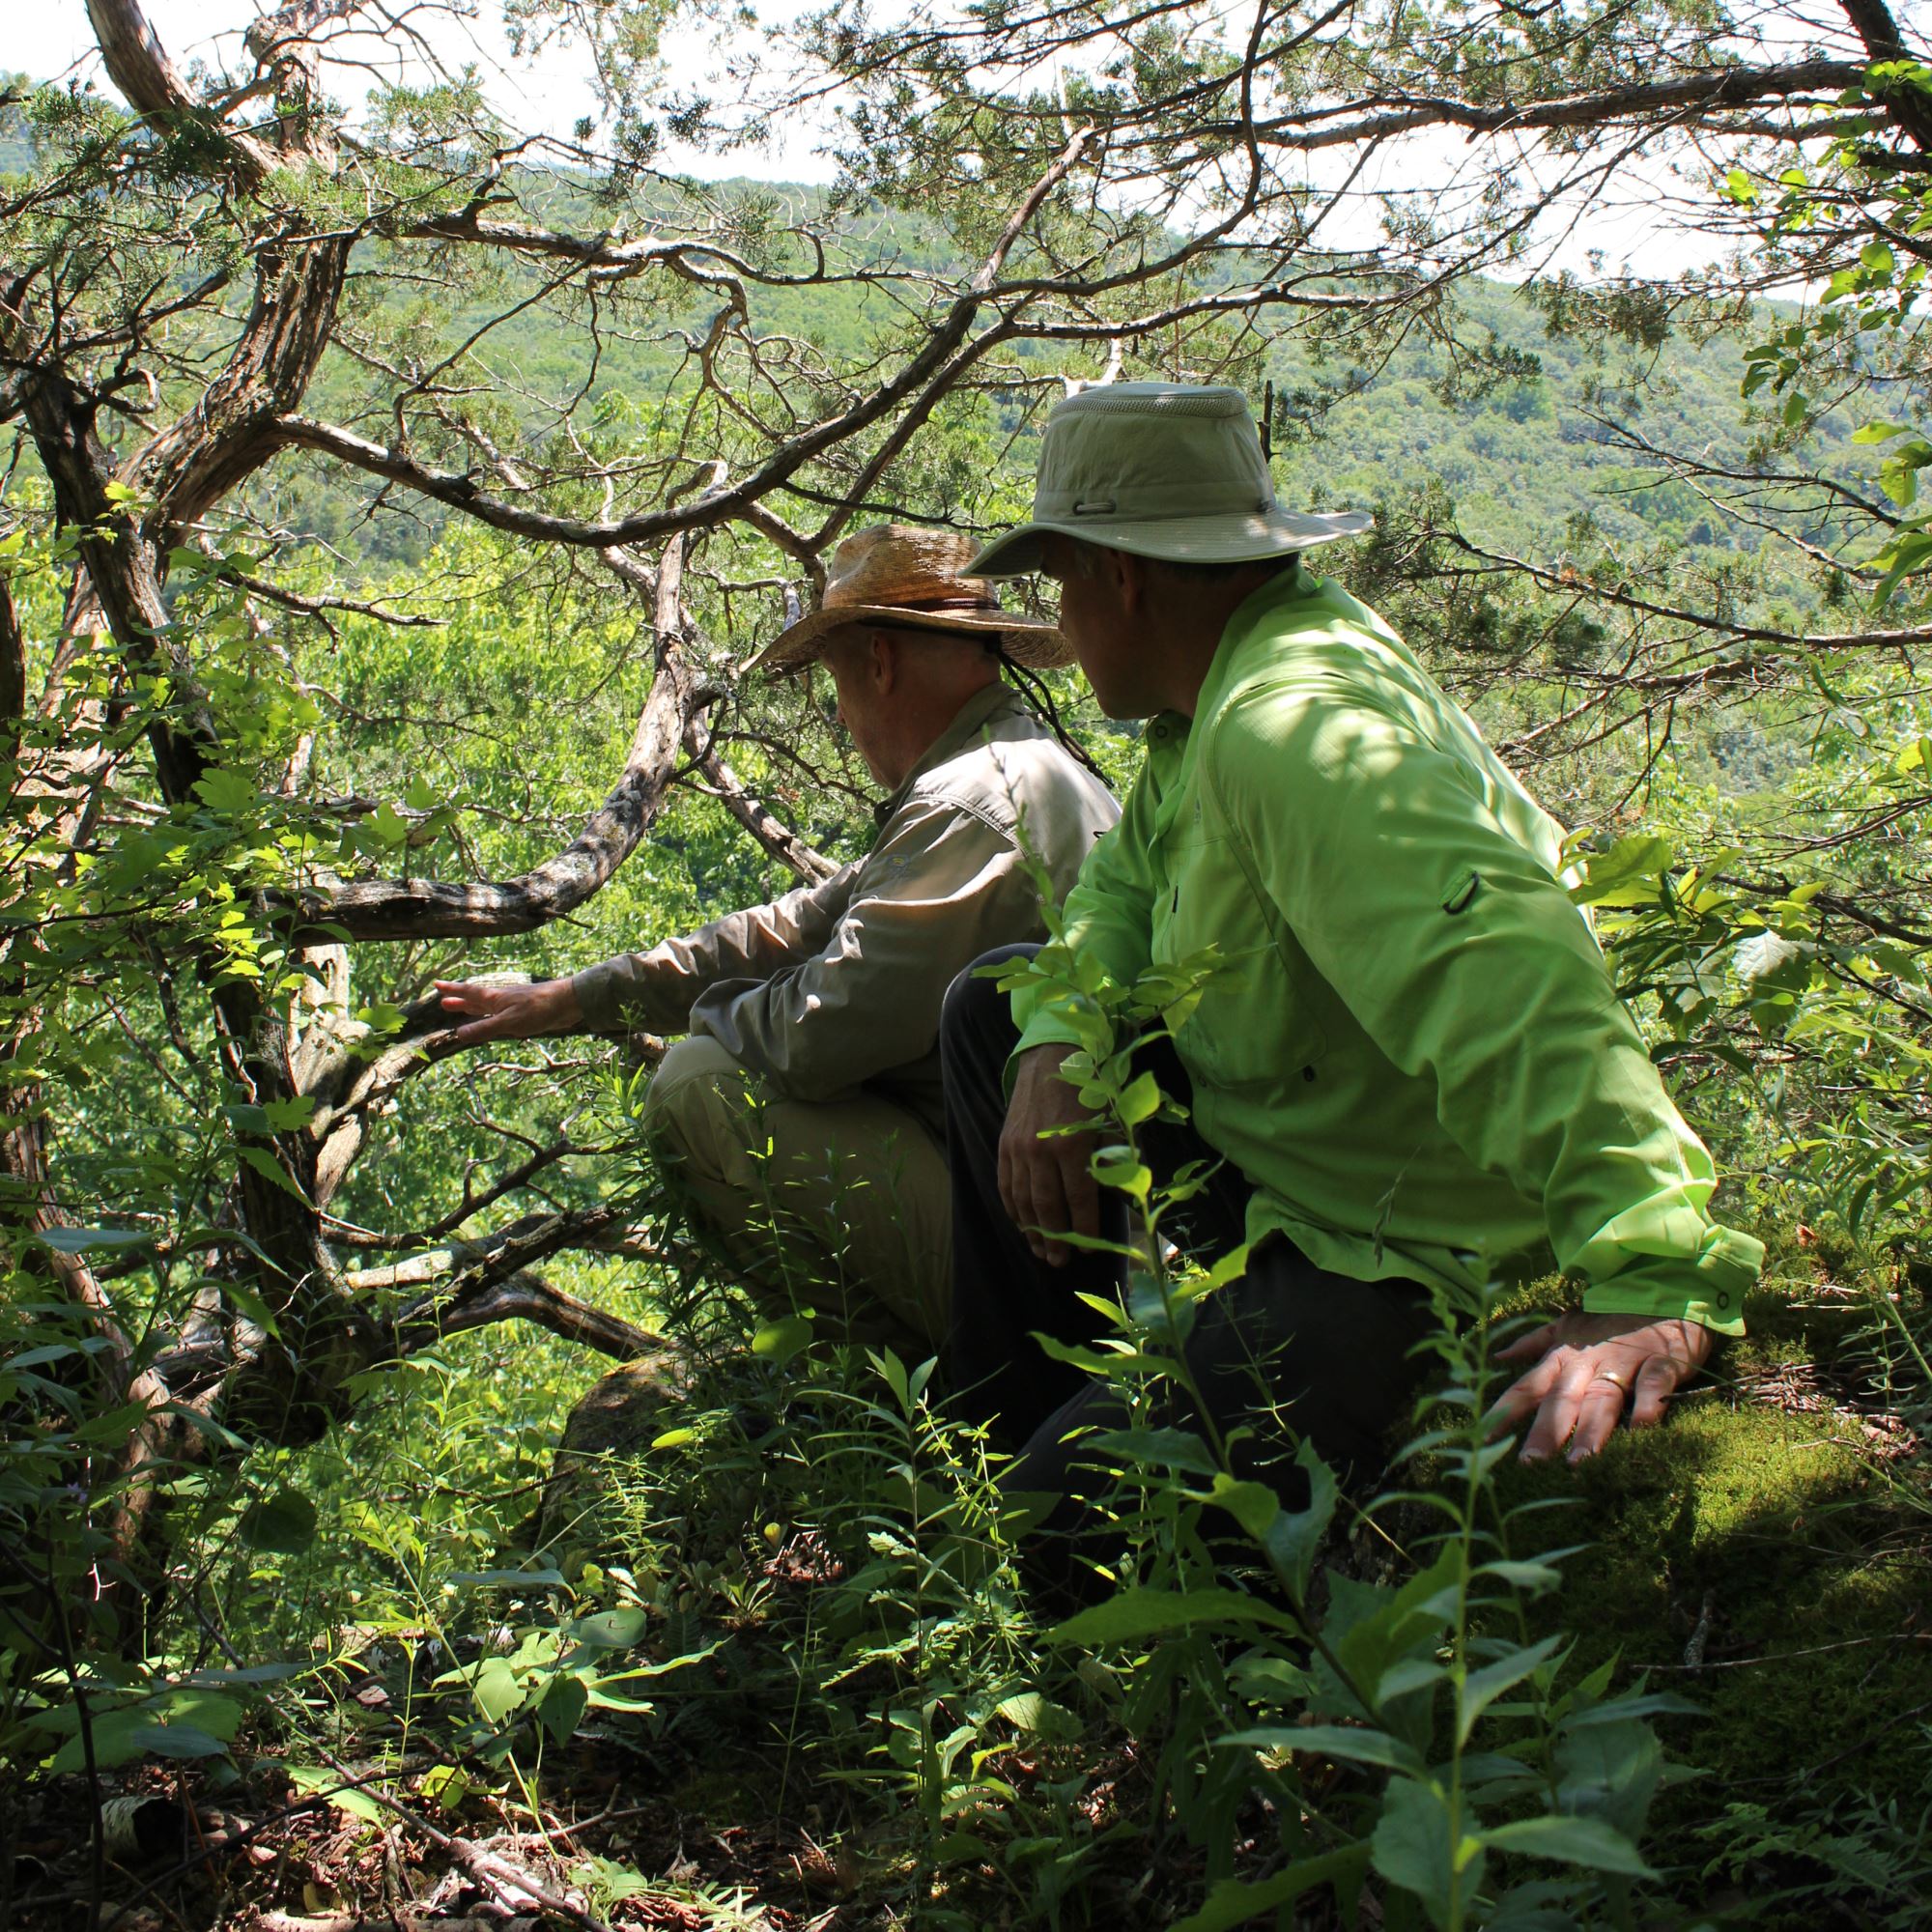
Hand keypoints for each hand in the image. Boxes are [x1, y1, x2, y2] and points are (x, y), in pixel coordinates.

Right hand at [432, 975, 579, 1047]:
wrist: (567, 1003)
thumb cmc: (538, 1010)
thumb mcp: (508, 1022)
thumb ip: (484, 1028)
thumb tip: (458, 1034)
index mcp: (494, 998)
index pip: (468, 992)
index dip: (452, 990)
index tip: (436, 984)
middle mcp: (501, 999)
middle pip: (475, 999)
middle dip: (459, 1000)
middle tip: (444, 1002)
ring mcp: (512, 1005)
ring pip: (487, 1006)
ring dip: (473, 1007)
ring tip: (461, 1008)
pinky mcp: (524, 1012)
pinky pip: (499, 1014)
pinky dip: (489, 1015)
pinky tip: (493, 1019)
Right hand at [998, 1044, 1099, 1266]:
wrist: (1053, 1055)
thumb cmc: (1090, 1089)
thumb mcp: (1112, 1122)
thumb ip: (1115, 1160)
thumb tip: (1125, 1196)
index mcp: (1072, 1145)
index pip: (1079, 1199)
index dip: (1084, 1228)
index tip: (1089, 1249)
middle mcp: (1041, 1150)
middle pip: (1047, 1207)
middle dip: (1055, 1238)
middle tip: (1060, 1262)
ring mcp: (1018, 1149)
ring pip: (1023, 1201)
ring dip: (1031, 1230)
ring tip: (1040, 1252)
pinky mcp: (1004, 1144)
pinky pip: (1005, 1185)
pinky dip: (1012, 1208)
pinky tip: (1020, 1224)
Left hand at [1486, 1310, 1712, 1463]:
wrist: (1663, 1292)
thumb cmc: (1610, 1319)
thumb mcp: (1567, 1325)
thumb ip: (1533, 1343)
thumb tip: (1498, 1356)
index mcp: (1563, 1356)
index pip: (1528, 1386)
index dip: (1505, 1410)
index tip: (1484, 1436)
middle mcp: (1588, 1362)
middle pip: (1563, 1398)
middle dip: (1546, 1431)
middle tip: (1531, 1463)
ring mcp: (1624, 1362)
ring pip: (1603, 1398)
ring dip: (1590, 1430)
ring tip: (1580, 1462)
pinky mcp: (1660, 1362)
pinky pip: (1653, 1385)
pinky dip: (1649, 1405)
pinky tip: (1641, 1430)